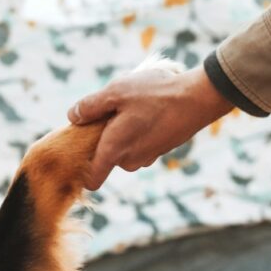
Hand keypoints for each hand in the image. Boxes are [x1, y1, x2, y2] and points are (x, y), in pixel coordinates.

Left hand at [67, 67, 234, 189]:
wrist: (198, 98)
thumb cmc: (155, 94)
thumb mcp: (115, 91)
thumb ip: (90, 106)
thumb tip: (72, 117)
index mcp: (114, 150)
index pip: (92, 179)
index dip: (82, 169)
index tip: (80, 149)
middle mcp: (130, 159)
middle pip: (107, 157)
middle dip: (105, 137)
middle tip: (113, 110)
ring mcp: (148, 156)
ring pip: (125, 149)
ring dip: (124, 131)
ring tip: (134, 106)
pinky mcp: (161, 149)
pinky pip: (141, 143)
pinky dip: (140, 130)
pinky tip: (149, 109)